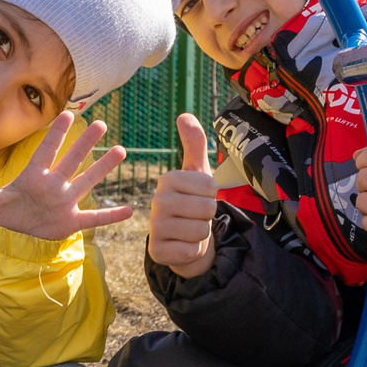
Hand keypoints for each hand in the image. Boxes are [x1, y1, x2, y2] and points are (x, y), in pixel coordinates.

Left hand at [0, 115, 131, 241]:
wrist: (16, 229)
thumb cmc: (2, 209)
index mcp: (33, 177)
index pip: (45, 152)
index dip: (55, 135)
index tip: (66, 113)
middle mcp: (53, 185)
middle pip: (71, 160)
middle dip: (85, 144)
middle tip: (100, 121)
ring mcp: (64, 202)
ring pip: (87, 181)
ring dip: (103, 168)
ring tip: (120, 150)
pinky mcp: (71, 222)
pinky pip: (94, 218)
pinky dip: (111, 216)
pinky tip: (131, 211)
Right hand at [148, 113, 218, 278]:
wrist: (184, 239)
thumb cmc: (193, 201)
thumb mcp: (198, 172)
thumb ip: (195, 143)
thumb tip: (184, 114)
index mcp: (168, 179)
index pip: (210, 187)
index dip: (212, 195)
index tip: (200, 196)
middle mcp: (157, 202)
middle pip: (206, 209)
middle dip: (208, 215)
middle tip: (196, 215)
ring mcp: (154, 228)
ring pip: (200, 231)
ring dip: (202, 233)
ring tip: (191, 229)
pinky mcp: (157, 252)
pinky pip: (191, 251)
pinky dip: (193, 250)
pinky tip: (183, 245)